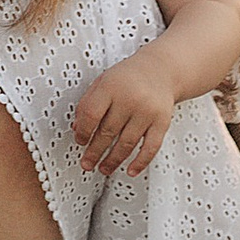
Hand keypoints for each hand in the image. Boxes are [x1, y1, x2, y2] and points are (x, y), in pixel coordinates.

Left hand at [71, 47, 183, 179]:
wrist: (161, 69)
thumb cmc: (128, 77)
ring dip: (113, 160)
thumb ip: (88, 102)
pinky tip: (130, 170)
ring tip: (104, 169)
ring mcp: (147, 111)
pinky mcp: (162, 122)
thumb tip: (78, 129)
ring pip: (126, 143)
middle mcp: (130, 99)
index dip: (83, 132)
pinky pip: (150, 147)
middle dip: (95, 152)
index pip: (91, 114)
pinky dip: (140, 162)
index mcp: (111, 86)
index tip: (80, 141)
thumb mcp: (103, 82)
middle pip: (107, 132)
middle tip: (87, 164)